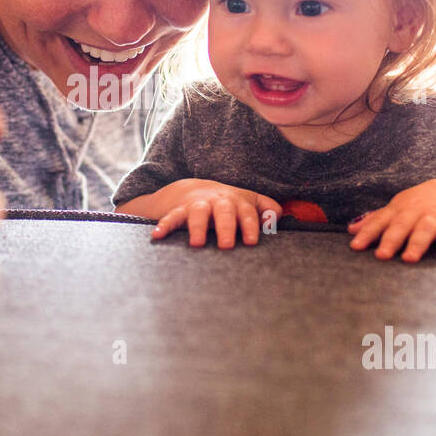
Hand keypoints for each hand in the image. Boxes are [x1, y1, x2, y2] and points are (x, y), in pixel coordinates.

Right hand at [140, 179, 282, 248]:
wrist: (193, 189)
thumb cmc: (227, 202)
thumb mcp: (248, 201)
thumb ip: (266, 208)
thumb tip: (278, 217)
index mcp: (237, 201)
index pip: (247, 212)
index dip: (250, 225)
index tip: (252, 241)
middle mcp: (217, 201)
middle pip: (223, 211)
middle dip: (226, 227)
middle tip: (227, 246)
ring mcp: (197, 205)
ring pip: (197, 213)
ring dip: (198, 227)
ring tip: (198, 243)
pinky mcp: (179, 211)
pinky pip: (171, 218)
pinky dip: (164, 226)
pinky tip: (157, 236)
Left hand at [347, 177, 435, 261]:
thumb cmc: (417, 205)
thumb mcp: (396, 209)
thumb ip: (375, 221)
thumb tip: (350, 230)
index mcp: (398, 209)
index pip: (379, 222)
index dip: (367, 234)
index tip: (355, 247)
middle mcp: (415, 212)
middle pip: (401, 226)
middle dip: (391, 240)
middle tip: (381, 256)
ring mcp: (435, 216)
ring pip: (425, 230)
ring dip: (417, 244)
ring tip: (408, 259)